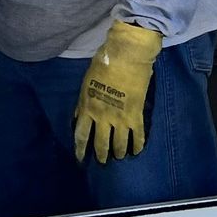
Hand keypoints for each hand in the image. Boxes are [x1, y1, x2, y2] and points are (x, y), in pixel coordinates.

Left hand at [72, 21, 161, 163]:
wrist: (126, 55)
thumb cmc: (104, 62)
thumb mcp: (86, 82)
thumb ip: (83, 102)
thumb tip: (79, 116)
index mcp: (87, 107)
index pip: (81, 135)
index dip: (80, 149)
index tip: (80, 159)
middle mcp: (102, 117)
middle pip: (101, 143)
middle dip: (101, 154)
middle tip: (103, 161)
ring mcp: (120, 117)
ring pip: (119, 143)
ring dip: (119, 152)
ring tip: (120, 156)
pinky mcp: (136, 114)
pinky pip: (137, 135)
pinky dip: (137, 145)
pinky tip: (137, 151)